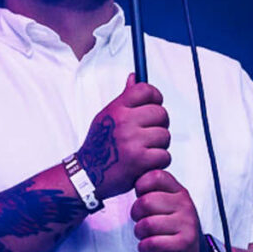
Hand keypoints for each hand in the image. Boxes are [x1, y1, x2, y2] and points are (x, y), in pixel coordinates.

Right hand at [76, 79, 169, 200]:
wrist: (87, 174)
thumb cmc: (99, 144)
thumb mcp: (107, 117)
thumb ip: (124, 99)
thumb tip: (134, 76)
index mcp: (116, 109)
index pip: (145, 90)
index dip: (155, 97)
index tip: (153, 106)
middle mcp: (124, 122)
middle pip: (161, 113)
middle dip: (159, 125)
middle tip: (149, 134)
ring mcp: (132, 141)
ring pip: (165, 135)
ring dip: (159, 145)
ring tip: (144, 150)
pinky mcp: (139, 160)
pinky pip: (164, 155)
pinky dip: (158, 161)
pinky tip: (145, 163)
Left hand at [131, 167, 206, 251]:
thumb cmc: (172, 230)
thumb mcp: (166, 206)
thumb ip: (152, 191)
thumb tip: (131, 178)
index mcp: (178, 192)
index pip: (154, 176)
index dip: (141, 187)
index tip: (142, 198)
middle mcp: (185, 205)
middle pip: (146, 202)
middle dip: (136, 215)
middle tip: (143, 222)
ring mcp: (187, 224)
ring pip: (147, 224)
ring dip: (140, 234)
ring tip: (148, 236)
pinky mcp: (184, 244)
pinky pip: (151, 243)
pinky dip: (145, 248)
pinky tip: (151, 248)